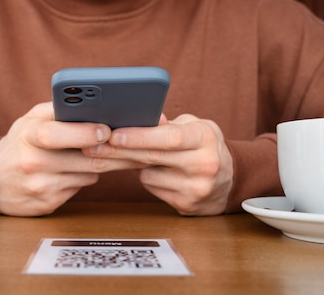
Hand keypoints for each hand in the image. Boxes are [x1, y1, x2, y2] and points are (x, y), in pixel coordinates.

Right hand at [0, 102, 146, 216]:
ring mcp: (41, 188)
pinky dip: (92, 176)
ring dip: (111, 164)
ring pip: (89, 176)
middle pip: (85, 161)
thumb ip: (59, 109)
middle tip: (141, 144)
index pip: (56, 134)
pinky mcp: (48, 205)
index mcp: (29, 136)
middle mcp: (34, 164)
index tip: (108, 129)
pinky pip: (81, 188)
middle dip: (117, 152)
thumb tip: (94, 102)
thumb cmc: (19, 142)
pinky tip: (99, 167)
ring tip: (131, 153)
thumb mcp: (31, 119)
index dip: (84, 133)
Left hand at [83, 114, 233, 215]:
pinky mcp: (186, 206)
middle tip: (92, 147)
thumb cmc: (205, 146)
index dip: (140, 136)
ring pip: (148, 175)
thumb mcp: (194, 126)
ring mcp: (196, 188)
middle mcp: (204, 164)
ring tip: (141, 155)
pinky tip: (157, 171)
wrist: (231, 179)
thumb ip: (168, 123)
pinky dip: (148, 178)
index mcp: (205, 138)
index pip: (169, 137)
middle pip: (153, 157)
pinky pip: (153, 188)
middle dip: (119, 151)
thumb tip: (142, 117)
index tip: (114, 134)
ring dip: (136, 165)